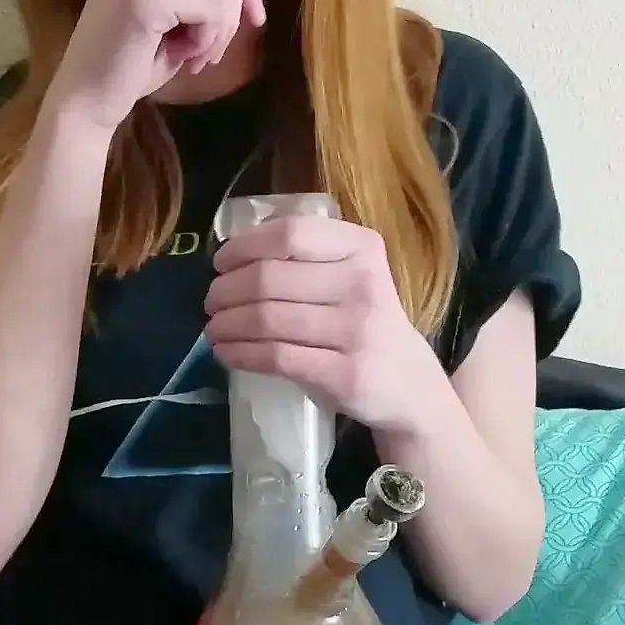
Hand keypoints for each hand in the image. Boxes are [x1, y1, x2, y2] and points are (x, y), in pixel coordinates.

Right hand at [45, 0, 265, 130]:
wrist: (89, 99)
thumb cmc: (133, 61)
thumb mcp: (182, 19)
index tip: (256, 17)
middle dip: (230, 15)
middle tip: (210, 53)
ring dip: (217, 32)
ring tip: (191, 56)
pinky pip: (210, 10)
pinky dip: (205, 40)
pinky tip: (180, 56)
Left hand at [205, 216, 455, 434]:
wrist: (413, 390)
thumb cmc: (370, 327)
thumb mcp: (356, 278)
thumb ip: (311, 258)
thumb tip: (236, 250)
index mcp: (363, 248)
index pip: (290, 234)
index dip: (245, 246)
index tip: (222, 262)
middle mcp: (363, 284)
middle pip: (269, 278)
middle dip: (225, 290)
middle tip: (212, 302)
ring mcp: (355, 331)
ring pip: (267, 319)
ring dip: (226, 324)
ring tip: (214, 329)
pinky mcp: (343, 373)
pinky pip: (275, 357)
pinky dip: (240, 354)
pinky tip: (227, 353)